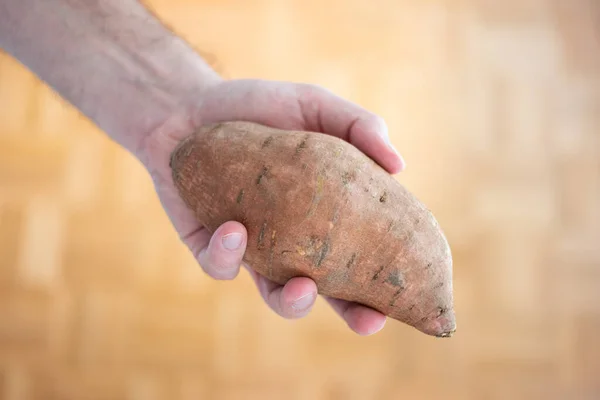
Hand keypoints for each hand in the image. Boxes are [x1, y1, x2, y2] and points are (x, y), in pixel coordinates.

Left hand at [140, 78, 405, 335]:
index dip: (385, 281)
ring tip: (302, 285)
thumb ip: (358, 126)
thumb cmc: (259, 106)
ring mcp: (253, 249)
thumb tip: (400, 165)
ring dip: (291, 300)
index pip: (363, 254)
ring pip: (275, 294)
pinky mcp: (210, 247)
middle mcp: (293, 239)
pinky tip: (234, 228)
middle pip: (331, 289)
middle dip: (350, 313)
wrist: (189, 106)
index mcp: (325, 213)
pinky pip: (221, 266)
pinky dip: (229, 254)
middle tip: (368, 321)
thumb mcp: (313, 104)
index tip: (410, 297)